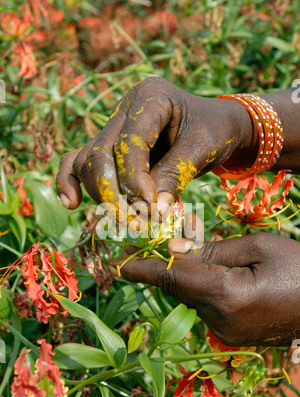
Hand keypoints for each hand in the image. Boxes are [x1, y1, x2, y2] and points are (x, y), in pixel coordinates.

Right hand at [55, 77, 255, 212]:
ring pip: (88, 162)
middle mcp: (124, 109)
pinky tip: (71, 203)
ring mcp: (112, 128)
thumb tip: (153, 212)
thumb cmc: (214, 131)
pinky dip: (72, 182)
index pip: (129, 140)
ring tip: (126, 220)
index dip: (134, 177)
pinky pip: (79, 163)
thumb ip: (176, 175)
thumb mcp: (203, 148)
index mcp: (150, 97)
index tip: (150, 207)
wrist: (215, 127)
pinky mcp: (108, 148)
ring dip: (101, 195)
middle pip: (100, 153)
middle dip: (112, 192)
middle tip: (134, 220)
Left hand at [109, 232, 299, 346]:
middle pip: (178, 287)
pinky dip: (200, 288)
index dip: (142, 268)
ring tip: (188, 253)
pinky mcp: (231, 336)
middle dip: (162, 265)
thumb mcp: (258, 247)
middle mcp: (220, 321)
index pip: (172, 278)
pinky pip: (205, 307)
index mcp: (227, 296)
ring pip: (190, 297)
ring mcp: (225, 333)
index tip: (117, 261)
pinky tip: (210, 273)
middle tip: (148, 243)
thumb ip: (212, 251)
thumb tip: (173, 251)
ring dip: (183, 276)